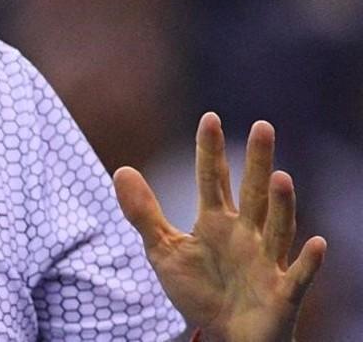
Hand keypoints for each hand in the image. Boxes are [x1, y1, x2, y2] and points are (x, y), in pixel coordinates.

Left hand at [113, 113, 326, 341]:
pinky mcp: (282, 292)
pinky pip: (297, 275)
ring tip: (282, 178)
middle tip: (262, 126)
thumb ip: (144, 212)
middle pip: (252, 193)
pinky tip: (316, 242)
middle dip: (257, 162)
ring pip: (277, 228)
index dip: (210, 151)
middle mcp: (246, 234)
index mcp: (217, 221)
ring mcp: (266, 261)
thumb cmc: (200, 290)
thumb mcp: (164, 250)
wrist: (225, 336)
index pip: (213, 179)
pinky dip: (308, 261)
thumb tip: (121, 170)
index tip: (209, 118)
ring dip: (282, 205)